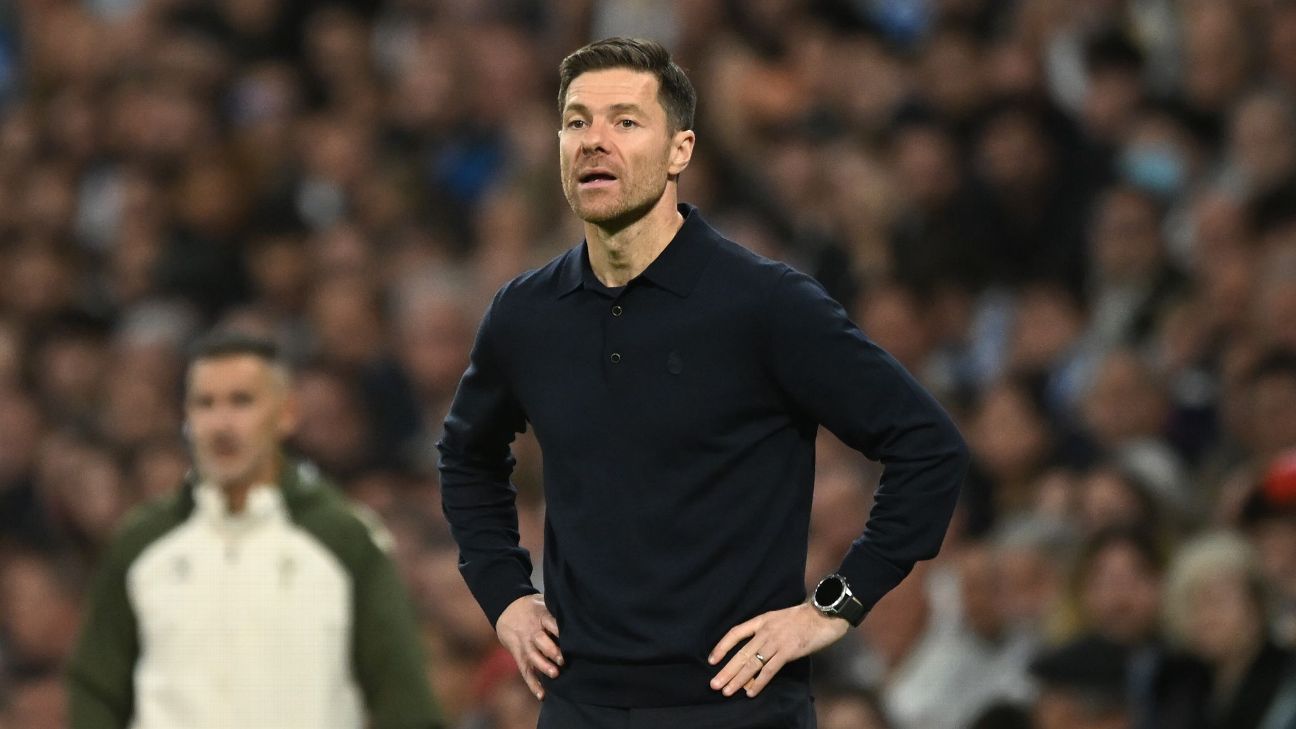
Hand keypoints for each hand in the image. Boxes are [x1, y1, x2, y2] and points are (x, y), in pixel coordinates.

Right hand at [496, 594, 562, 699]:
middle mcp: (532, 631)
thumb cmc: (533, 608)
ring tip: (555, 674)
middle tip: (563, 660)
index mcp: (540, 616)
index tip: (571, 639)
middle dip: (551, 651)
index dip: (559, 630)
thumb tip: (582, 616)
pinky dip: (533, 684)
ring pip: (533, 656)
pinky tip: (542, 695)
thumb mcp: (544, 603)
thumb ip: (558, 612)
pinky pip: (525, 671)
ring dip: (543, 666)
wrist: (507, 610)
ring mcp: (525, 644)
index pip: (550, 622)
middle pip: (540, 641)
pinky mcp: (519, 656)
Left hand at [708, 602, 849, 696]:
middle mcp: (765, 631)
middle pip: (741, 653)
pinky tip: (751, 692)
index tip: (712, 660)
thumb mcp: (779, 618)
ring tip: (727, 691)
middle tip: (714, 684)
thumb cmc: (804, 617)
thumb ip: (766, 631)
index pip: (735, 633)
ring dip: (738, 679)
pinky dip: (759, 682)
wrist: (824, 614)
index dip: (722, 647)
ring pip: (752, 664)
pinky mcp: (787, 652)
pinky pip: (769, 670)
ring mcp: (776, 642)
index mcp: (761, 620)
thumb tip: (756, 650)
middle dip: (726, 670)